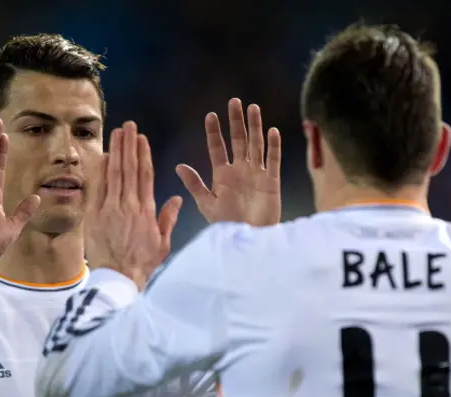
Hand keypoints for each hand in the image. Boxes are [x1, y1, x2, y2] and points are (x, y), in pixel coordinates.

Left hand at [84, 121, 182, 289]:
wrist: (119, 277)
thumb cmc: (143, 263)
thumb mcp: (163, 242)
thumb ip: (168, 218)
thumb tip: (175, 198)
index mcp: (146, 210)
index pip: (145, 175)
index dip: (143, 154)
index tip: (142, 139)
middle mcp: (128, 205)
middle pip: (129, 168)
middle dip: (129, 145)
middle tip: (128, 125)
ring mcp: (110, 209)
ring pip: (113, 174)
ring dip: (115, 151)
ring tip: (116, 133)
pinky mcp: (94, 215)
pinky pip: (97, 188)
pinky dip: (99, 171)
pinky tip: (101, 156)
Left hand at [176, 98, 280, 225]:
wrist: (247, 240)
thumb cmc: (226, 225)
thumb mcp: (207, 204)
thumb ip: (195, 184)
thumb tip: (178, 166)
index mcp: (222, 175)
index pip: (217, 148)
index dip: (214, 132)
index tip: (210, 115)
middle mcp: (239, 170)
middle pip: (237, 140)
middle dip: (235, 121)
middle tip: (233, 102)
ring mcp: (256, 174)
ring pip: (255, 145)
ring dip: (254, 127)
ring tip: (252, 107)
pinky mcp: (271, 182)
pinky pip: (272, 161)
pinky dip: (273, 147)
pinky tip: (272, 131)